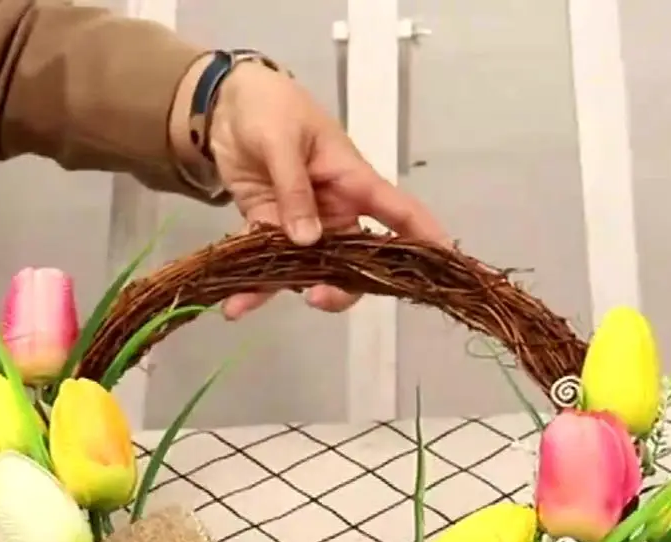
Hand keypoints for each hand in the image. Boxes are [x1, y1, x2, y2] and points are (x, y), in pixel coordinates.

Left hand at [206, 62, 447, 317]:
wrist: (227, 108)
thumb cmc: (268, 109)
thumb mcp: (281, 140)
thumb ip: (294, 188)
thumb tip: (307, 240)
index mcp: (352, 181)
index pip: (398, 212)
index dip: (425, 238)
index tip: (443, 266)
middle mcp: (335, 211)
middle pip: (358, 262)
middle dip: (344, 288)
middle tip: (319, 298)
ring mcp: (304, 227)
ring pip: (313, 272)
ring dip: (287, 292)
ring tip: (245, 304)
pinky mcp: (270, 233)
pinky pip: (268, 267)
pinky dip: (251, 286)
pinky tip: (233, 304)